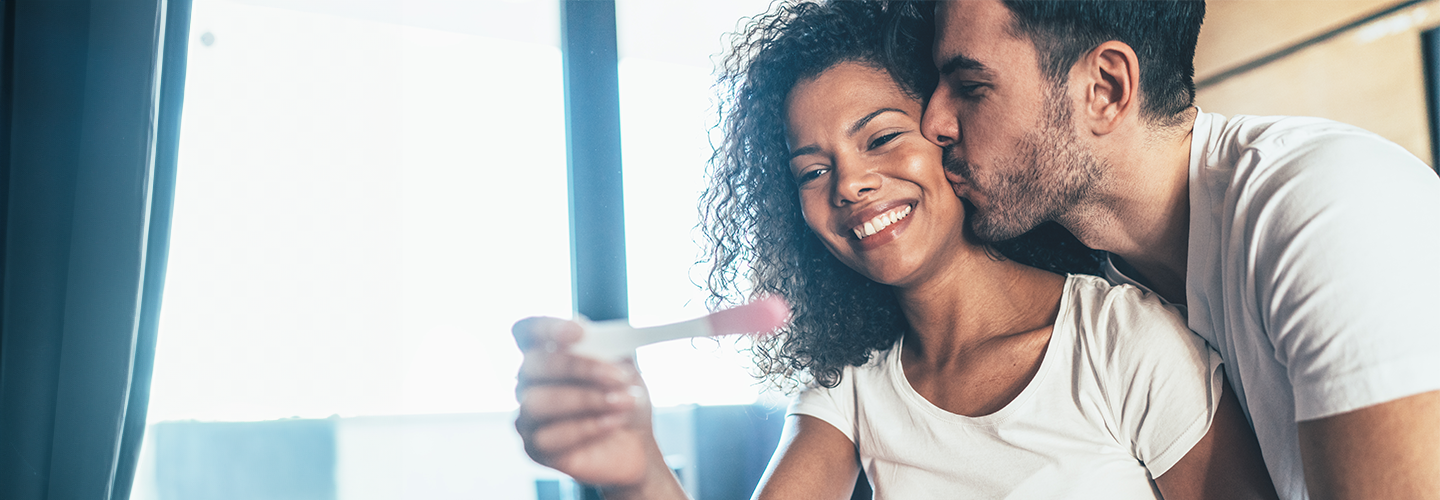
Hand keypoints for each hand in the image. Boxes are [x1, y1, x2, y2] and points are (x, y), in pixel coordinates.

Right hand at [512, 316, 657, 486]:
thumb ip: (607, 348)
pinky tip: (612, 423)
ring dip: (586, 400)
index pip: (526, 331)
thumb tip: (594, 338)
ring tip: (622, 402)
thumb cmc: (623, 398)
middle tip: (617, 375)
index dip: (546, 328)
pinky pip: (549, 436)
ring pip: (537, 402)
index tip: (579, 332)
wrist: (636, 442)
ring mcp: (528, 416)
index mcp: (547, 353)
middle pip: (532, 364)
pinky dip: (586, 428)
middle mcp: (530, 383)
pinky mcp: (535, 448)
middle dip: (578, 367)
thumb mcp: (624, 366)